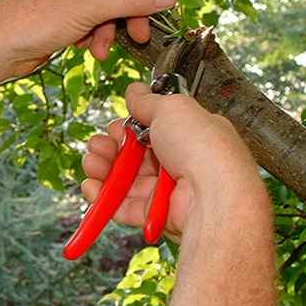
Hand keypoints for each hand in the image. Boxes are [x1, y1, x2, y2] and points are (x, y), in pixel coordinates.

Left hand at [0, 0, 178, 78]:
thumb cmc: (29, 20)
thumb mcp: (89, 7)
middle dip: (129, 11)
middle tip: (140, 32)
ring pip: (108, 6)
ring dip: (111, 29)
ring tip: (103, 47)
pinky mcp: (65, 15)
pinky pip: (95, 21)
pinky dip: (97, 36)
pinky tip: (89, 49)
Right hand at [80, 83, 265, 242]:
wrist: (212, 196)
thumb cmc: (203, 149)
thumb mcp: (172, 108)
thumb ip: (148, 101)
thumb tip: (135, 90)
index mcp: (188, 135)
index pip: (150, 129)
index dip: (128, 126)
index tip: (118, 125)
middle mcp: (179, 162)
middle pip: (133, 154)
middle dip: (109, 148)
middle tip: (99, 145)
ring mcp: (166, 190)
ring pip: (124, 180)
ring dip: (102, 170)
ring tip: (93, 165)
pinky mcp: (155, 215)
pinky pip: (123, 206)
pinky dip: (104, 198)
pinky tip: (93, 187)